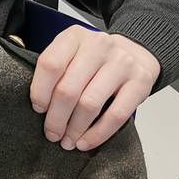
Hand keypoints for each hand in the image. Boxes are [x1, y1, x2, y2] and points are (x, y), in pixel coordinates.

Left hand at [30, 28, 158, 151]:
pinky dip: (98, 134)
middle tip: (52, 133)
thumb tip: (39, 107)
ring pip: (90, 104)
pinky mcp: (140, 82)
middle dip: (56, 118)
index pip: (50, 64)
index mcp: (75, 36)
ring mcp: (122, 63)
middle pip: (68, 89)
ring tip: (68, 140)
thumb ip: (55, 70)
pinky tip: (86, 142)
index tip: (38, 109)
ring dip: (75, 129)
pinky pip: (116, 115)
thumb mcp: (72, 52)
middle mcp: (99, 45)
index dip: (40, 91)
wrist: (135, 52)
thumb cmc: (95, 58)